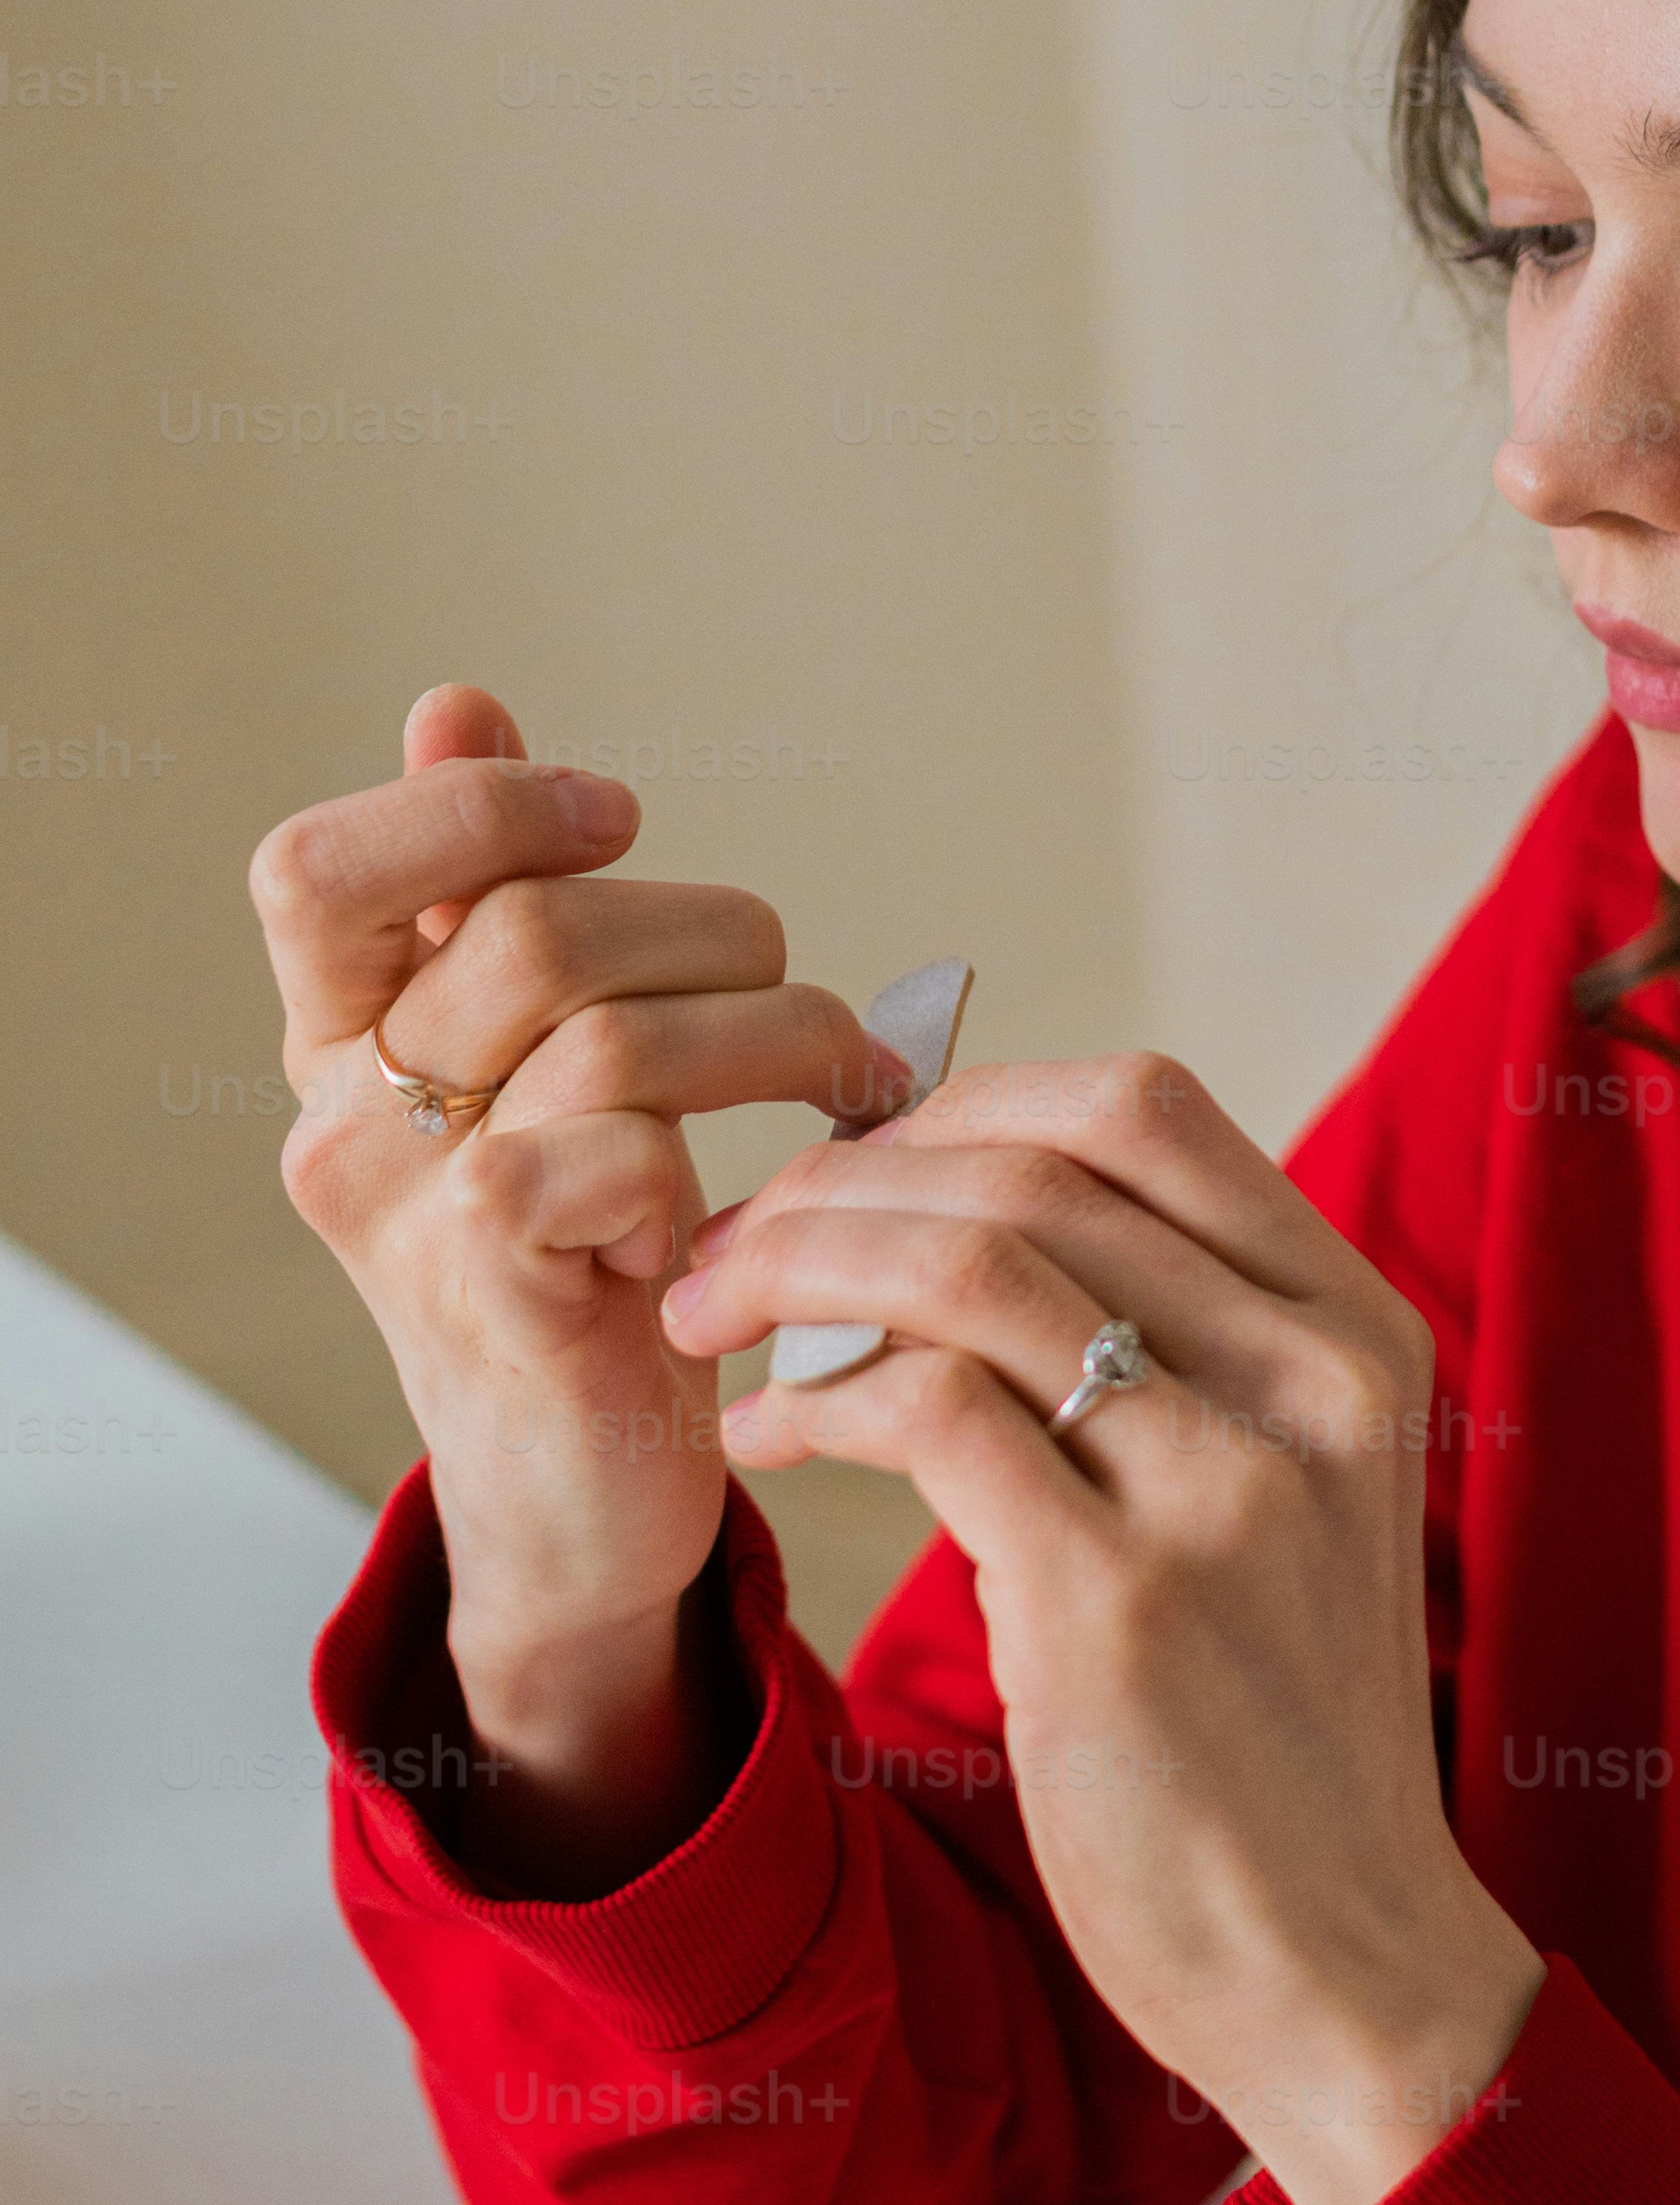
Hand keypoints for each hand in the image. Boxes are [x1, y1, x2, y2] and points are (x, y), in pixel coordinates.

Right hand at [251, 684, 909, 1878]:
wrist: (582, 1502)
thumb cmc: (581, 1264)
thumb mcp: (532, 1066)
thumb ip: (486, 900)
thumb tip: (455, 702)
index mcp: (338, 1038)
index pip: (317, 866)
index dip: (475, 810)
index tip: (615, 820)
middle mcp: (344, 1118)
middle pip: (528, 927)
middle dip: (714, 933)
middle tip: (798, 991)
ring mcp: (408, 1212)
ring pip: (604, 1029)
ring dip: (773, 1032)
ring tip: (838, 1080)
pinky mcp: (495, 1296)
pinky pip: (610, 1151)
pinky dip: (715, 1161)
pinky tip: (744, 1213)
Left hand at [655, 1053, 1546, 2204]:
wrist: (1340, 1952)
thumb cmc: (1280, 1729)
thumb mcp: (1289, 1501)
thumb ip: (1189, 1355)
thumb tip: (984, 1218)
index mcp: (1357, 1335)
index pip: (1142, 1112)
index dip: (966, 1102)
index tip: (853, 1164)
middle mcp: (1309, 1383)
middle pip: (1036, 1165)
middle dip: (842, 1178)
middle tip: (731, 1240)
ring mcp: (1221, 1486)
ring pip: (966, 1263)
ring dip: (796, 1262)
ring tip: (709, 1314)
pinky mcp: (1118, 1600)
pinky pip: (923, 1411)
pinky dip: (811, 1395)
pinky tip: (766, 1437)